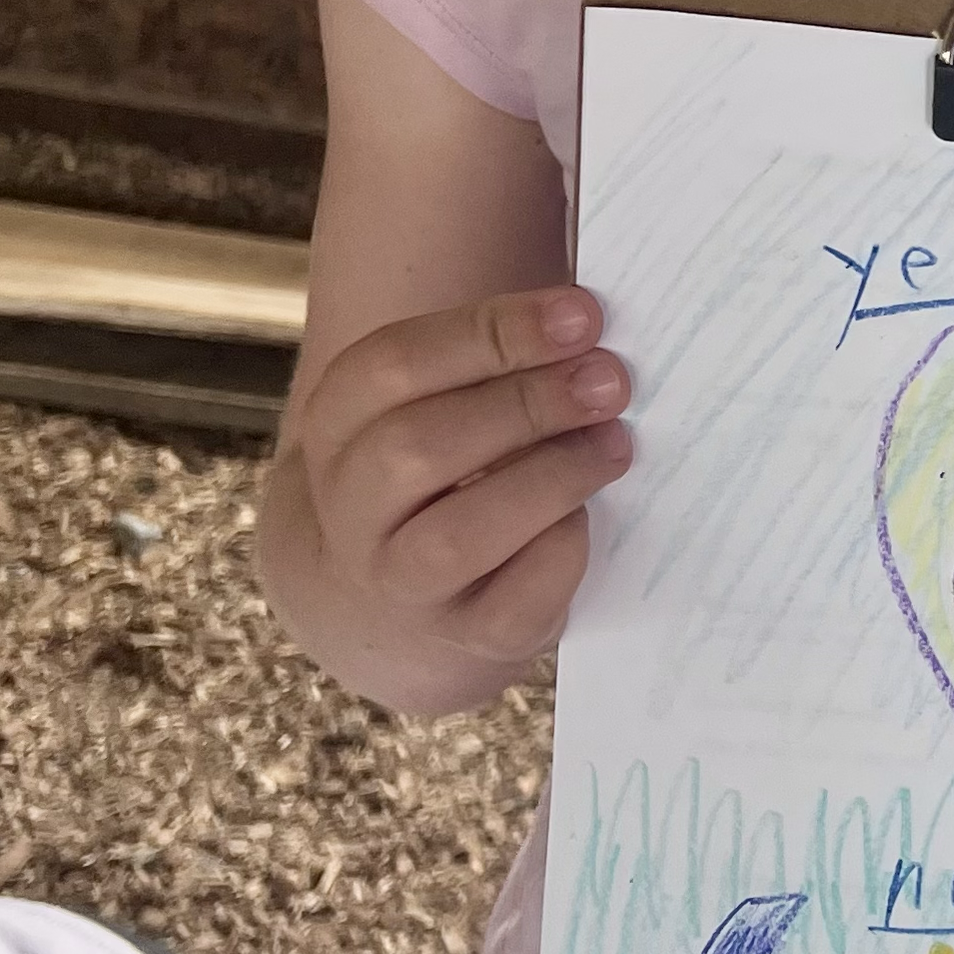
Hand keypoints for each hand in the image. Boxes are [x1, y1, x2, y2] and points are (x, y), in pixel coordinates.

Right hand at [271, 286, 631, 710]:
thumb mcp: (439, 403)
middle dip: (527, 405)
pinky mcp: (464, 637)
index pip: (393, 366)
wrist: (398, 599)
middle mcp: (350, 510)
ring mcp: (397, 584)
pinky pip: (514, 601)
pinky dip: (562, 550)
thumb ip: (497, 362)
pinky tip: (592, 513)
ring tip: (615, 442)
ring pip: (458, 534)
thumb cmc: (446, 467)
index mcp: (338, 426)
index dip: (493, 334)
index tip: (582, 315)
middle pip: (418, 447)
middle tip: (610, 381)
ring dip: (550, 478)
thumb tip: (591, 324)